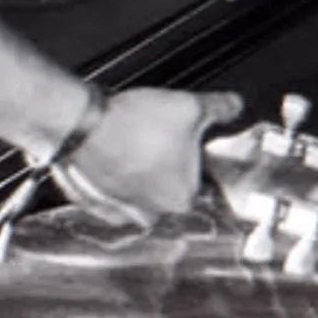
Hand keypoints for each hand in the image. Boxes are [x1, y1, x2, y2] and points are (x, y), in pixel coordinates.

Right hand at [55, 86, 243, 225]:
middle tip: (153, 134)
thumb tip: (235, 104)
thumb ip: (221, 107)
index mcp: (182, 198)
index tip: (180, 136)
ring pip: (136, 193)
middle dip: (162, 164)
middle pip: (166, 188)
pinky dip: (109, 176)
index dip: (190, 153)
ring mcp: (118, 211)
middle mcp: (152, 213)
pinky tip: (109, 152)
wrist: (82, 125)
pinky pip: (107, 193)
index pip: (197, 179)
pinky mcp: (91, 204)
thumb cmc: (134, 123)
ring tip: (130, 141)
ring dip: (136, 172)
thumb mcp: (191, 105)